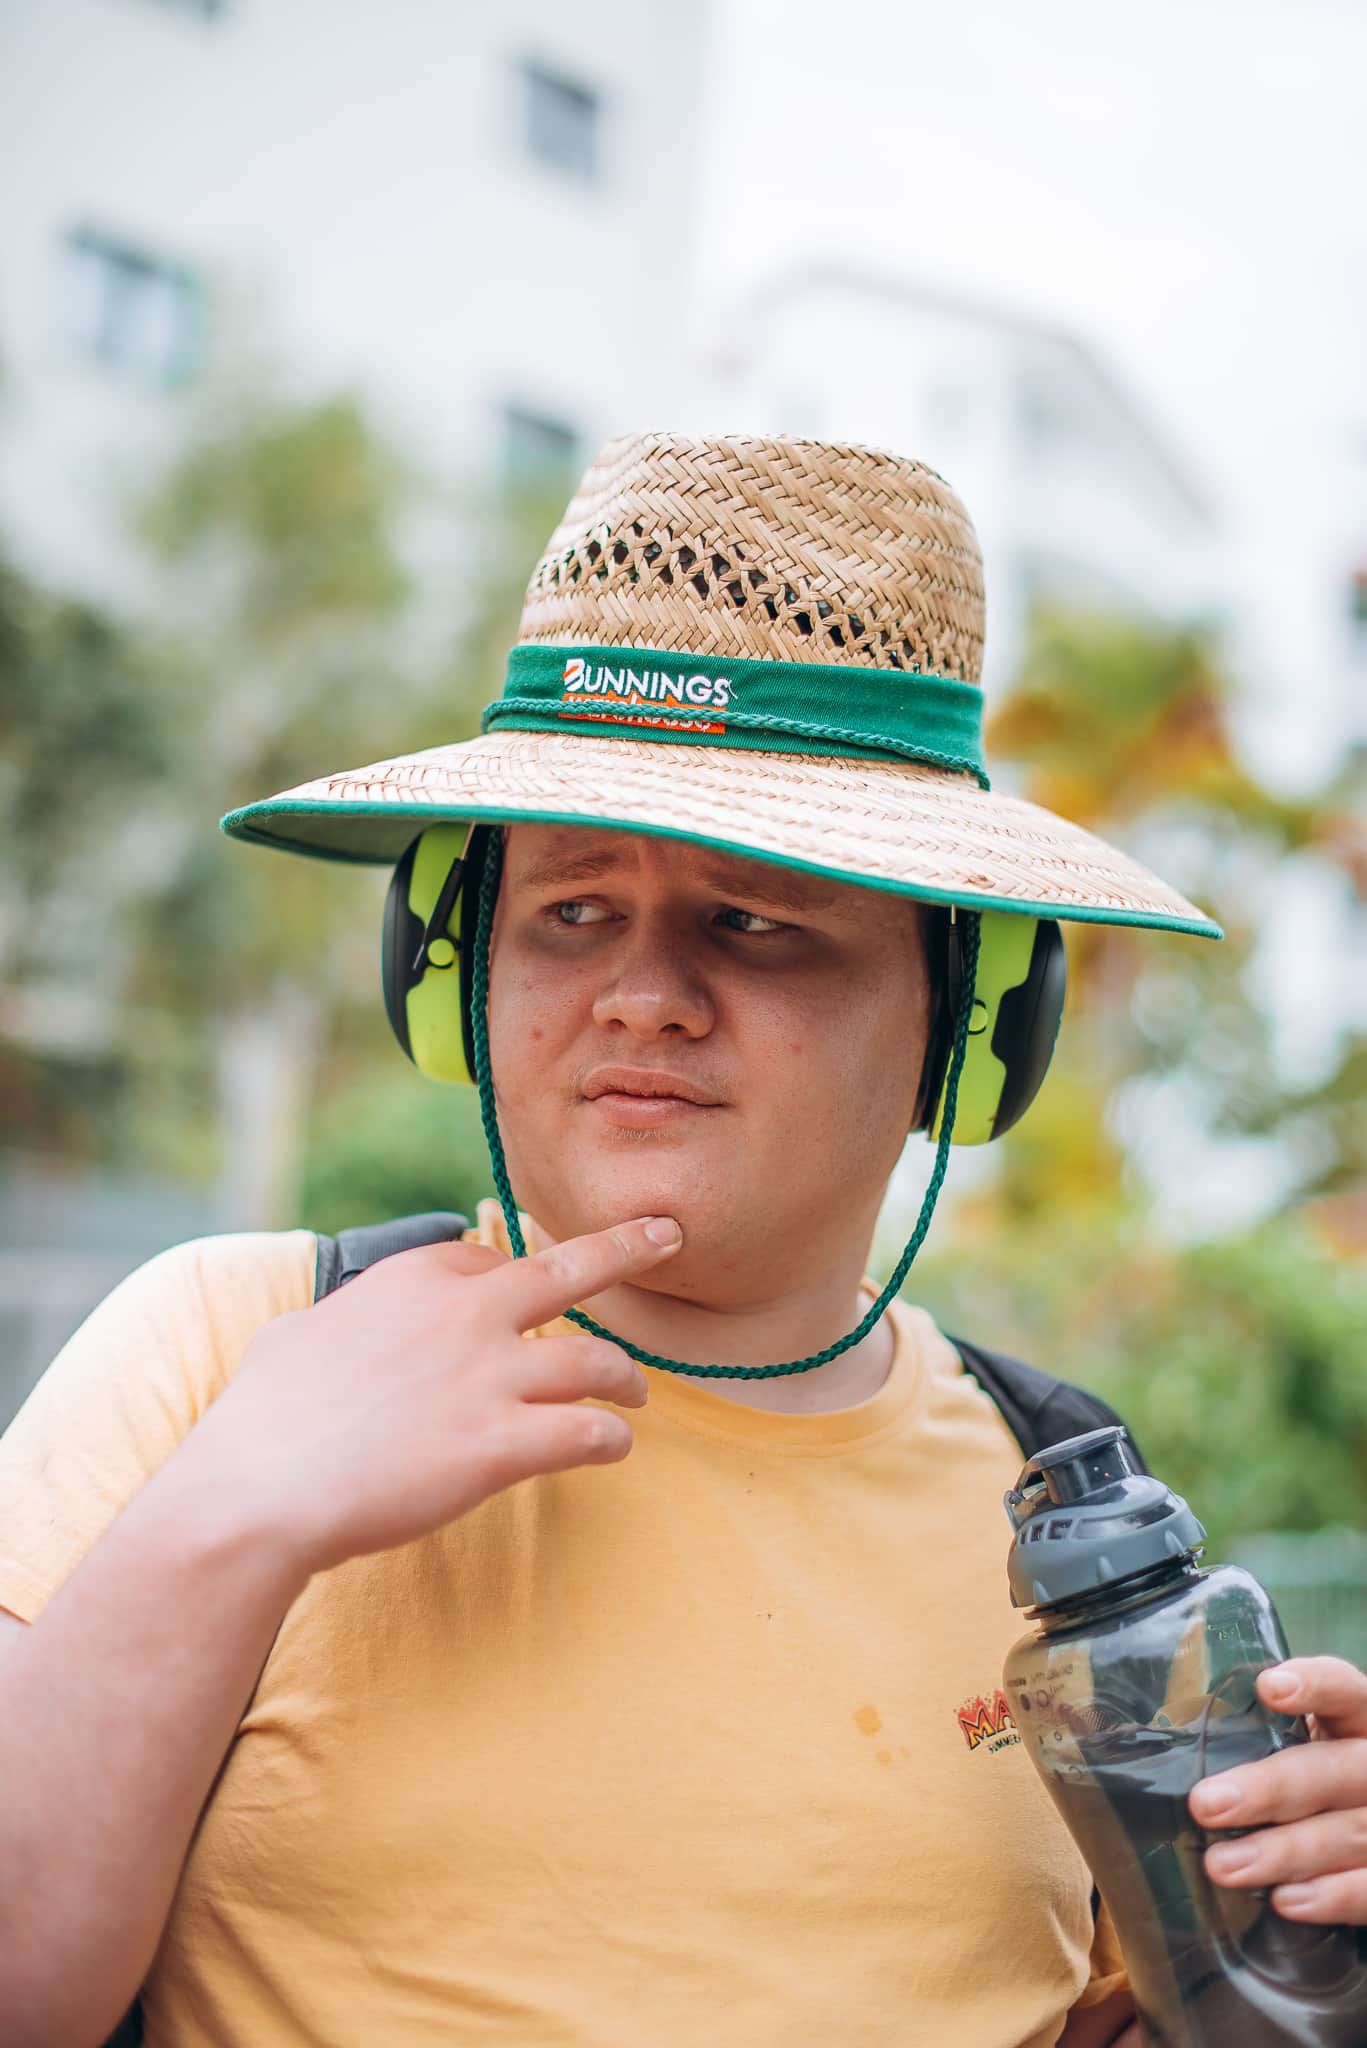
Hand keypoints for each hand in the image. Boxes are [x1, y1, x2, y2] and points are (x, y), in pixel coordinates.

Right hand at [172, 1215, 682, 1575]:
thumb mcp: (296, 1333)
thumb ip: (340, 1319)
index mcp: (416, 1276)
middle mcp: (466, 1313)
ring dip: (626, 1379)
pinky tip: (613, 1447)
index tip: (527, 1301)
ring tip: (636, 1394)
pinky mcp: (505, 1444)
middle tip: (669, 1234)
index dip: (516, 1283)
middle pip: (571, 1269)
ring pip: (597, 1363)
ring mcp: (492, 1376)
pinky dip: (612, 1439)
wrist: (261, 1487)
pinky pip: (590, 1433)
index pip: (492, 1260)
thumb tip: (335, 1327)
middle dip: (629, 1247)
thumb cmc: (262, 1417)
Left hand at [1189, 1656, 1366, 1922]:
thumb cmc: (1318, 1781)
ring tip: (1222, 1866)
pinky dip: (1331, 1897)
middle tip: (1205, 1804)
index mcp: (1359, 1720)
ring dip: (1283, 1853)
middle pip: (1336, 1769)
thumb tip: (1172, 1748)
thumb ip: (1261, 1741)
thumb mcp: (1301, 1748)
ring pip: (1351, 1833)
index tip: (1269, 1688)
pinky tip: (1284, 1901)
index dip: (1315, 1685)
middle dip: (1270, 1788)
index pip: (1346, 1690)